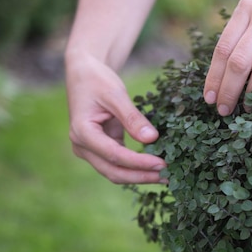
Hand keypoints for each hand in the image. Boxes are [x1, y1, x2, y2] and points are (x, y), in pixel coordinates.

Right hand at [65, 54, 165, 183]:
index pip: (114, 155)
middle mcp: (82, 146)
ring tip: (165, 176)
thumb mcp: (116, 95)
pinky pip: (118, 164)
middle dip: (141, 176)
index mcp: (82, 132)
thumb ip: (132, 118)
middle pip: (113, 171)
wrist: (84, 75)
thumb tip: (152, 139)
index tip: (162, 164)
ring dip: (139, 176)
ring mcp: (89, 150)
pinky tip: (154, 168)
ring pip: (115, 172)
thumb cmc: (98, 81)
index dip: (139, 163)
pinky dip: (135, 168)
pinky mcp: (99, 149)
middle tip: (168, 176)